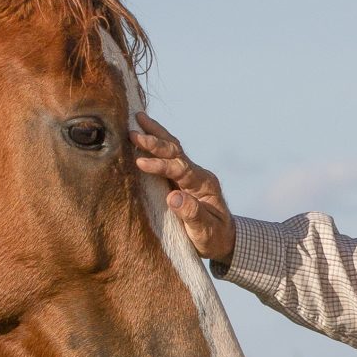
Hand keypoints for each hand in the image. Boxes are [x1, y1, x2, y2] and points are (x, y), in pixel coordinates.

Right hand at [130, 112, 236, 263]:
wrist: (224, 239)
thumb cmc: (214, 238)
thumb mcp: (205, 232)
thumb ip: (192, 214)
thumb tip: (172, 198)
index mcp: (204, 184)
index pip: (180, 169)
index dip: (159, 165)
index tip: (140, 162)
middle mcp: (198, 174)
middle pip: (176, 152)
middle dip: (154, 141)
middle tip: (132, 131)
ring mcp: (191, 174)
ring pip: (173, 148)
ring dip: (156, 133)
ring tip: (137, 117)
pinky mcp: (182, 177)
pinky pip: (169, 155)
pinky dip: (156, 142)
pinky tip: (144, 133)